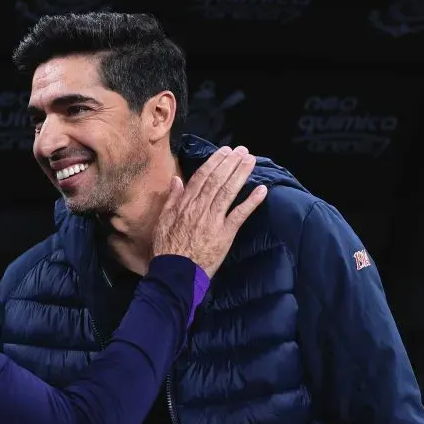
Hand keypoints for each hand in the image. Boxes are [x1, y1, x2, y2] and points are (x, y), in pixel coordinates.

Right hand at [153, 145, 267, 277]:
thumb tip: (177, 179)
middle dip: (230, 163)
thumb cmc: (167, 249)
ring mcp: (213, 220)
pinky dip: (251, 202)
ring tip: (251, 161)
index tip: (225, 151)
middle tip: (242, 150)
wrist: (175, 273)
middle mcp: (199, 209)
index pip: (201, 178)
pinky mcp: (224, 234)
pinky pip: (239, 215)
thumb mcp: (163, 221)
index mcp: (184, 205)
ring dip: (240, 174)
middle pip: (217, 181)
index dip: (214, 162)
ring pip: (228, 192)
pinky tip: (261, 190)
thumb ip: (172, 199)